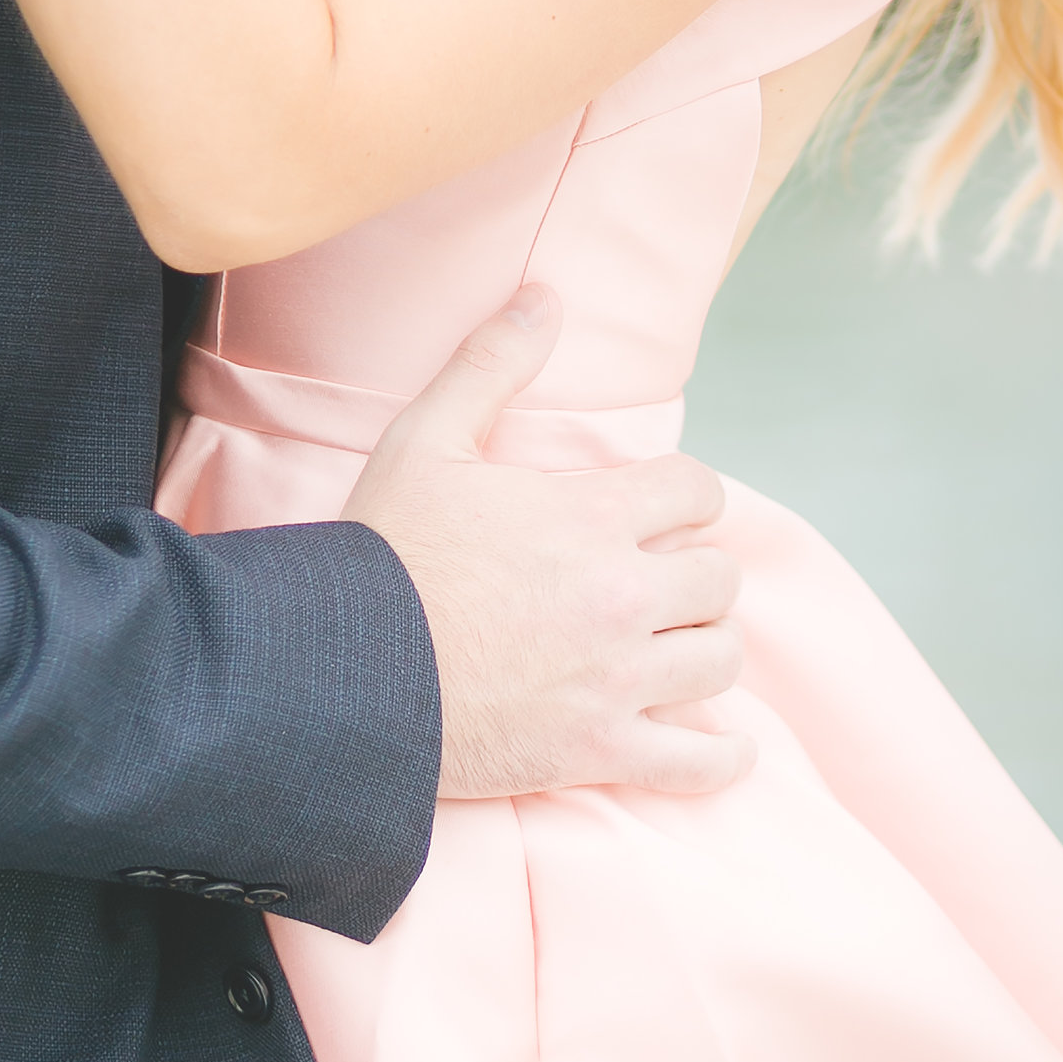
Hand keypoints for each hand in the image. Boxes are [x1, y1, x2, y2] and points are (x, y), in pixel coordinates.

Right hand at [347, 289, 748, 800]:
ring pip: (718, 659)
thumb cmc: (381, 552)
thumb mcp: (426, 439)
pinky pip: (697, 764)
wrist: (341, 672)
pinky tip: (722, 750)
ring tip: (679, 650)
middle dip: (697, 577)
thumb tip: (545, 296)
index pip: (697, 493)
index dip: (685, 499)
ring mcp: (617, 679)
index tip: (666, 515)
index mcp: (592, 516)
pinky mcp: (599, 751)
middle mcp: (622, 594)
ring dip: (704, 650)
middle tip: (665, 586)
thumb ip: (492, 362)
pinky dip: (719, 760)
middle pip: (718, 579)